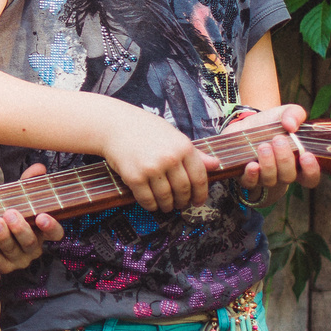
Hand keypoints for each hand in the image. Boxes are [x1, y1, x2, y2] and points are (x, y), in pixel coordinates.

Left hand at [0, 163, 61, 274]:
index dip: (51, 226)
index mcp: (42, 232)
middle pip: (31, 243)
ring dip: (3, 237)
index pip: (55, 233)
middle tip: (10, 214)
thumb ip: (28, 182)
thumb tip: (39, 167)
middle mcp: (32, 248)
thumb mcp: (17, 196)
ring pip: (12, 251)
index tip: (42, 216)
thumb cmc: (7, 211)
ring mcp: (17, 259)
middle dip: (21, 229)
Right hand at [99, 106, 218, 213]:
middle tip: (180, 204)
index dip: (201, 193)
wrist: (113, 124)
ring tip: (167, 206)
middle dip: (183, 201)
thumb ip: (195, 153)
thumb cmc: (145, 129)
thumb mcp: (173, 136)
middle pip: (183, 190)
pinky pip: (147, 199)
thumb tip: (216, 165)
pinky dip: (151, 205)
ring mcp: (152, 168)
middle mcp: (170, 158)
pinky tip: (152, 204)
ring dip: (167, 206)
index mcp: (183, 146)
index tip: (198, 201)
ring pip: (166, 197)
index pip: (199, 177)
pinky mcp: (134, 177)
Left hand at [236, 104, 319, 206]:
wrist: (245, 125)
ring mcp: (265, 177)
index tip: (306, 155)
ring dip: (268, 164)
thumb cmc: (271, 123)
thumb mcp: (285, 113)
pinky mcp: (247, 177)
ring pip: (270, 180)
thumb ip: (294, 114)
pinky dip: (252, 175)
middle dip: (285, 159)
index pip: (310, 177)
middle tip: (279, 140)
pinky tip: (252, 165)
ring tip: (264, 146)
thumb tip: (291, 125)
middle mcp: (282, 173)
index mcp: (298, 162)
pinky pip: (250, 183)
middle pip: (288, 176)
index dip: (311, 170)